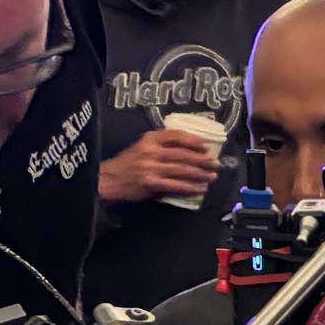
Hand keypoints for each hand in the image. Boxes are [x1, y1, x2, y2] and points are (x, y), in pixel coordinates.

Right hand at [102, 126, 224, 202]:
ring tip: (212, 176)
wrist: (109, 179)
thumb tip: (188, 148)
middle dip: (202, 159)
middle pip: (182, 154)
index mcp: (150, 138)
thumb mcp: (142, 146)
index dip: (194, 140)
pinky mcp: (151, 183)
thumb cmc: (128, 163)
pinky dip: (190, 187)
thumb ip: (161, 144)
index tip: (207, 145)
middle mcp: (151, 150)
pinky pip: (176, 185)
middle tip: (215, 163)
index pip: (176, 136)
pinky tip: (200, 188)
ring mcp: (151, 167)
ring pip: (182, 169)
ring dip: (200, 173)